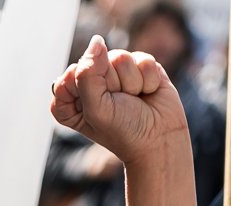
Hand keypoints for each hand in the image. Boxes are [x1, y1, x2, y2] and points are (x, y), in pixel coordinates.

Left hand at [51, 39, 188, 168]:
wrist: (160, 138)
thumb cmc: (124, 130)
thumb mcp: (96, 110)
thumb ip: (87, 75)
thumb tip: (96, 41)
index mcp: (70, 98)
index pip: (70, 75)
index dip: (88, 90)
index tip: (98, 109)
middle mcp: (91, 81)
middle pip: (96, 62)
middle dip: (112, 85)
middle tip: (121, 103)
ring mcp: (116, 71)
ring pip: (121, 57)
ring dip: (131, 83)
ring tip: (135, 98)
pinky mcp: (138, 65)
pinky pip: (142, 59)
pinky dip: (148, 79)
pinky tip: (147, 92)